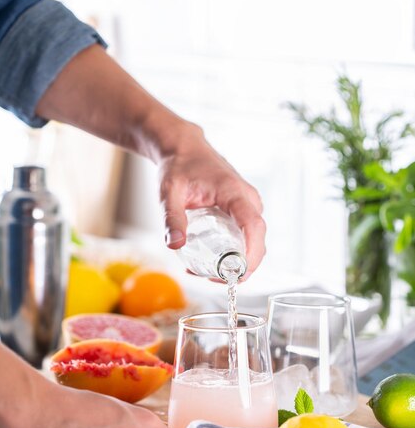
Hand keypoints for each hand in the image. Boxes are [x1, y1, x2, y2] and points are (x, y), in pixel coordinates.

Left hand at [159, 125, 265, 279]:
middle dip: (241, 266)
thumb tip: (175, 245)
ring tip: (204, 271)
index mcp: (234, 192)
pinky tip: (209, 261)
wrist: (184, 148)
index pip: (254, 226)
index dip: (252, 253)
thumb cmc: (179, 165)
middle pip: (257, 240)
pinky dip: (233, 253)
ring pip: (253, 241)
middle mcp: (248, 200)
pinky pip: (246, 236)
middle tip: (211, 279)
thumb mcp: (169, 192)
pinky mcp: (243, 211)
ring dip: (236, 262)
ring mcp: (248, 205)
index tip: (239, 273)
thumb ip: (171, 218)